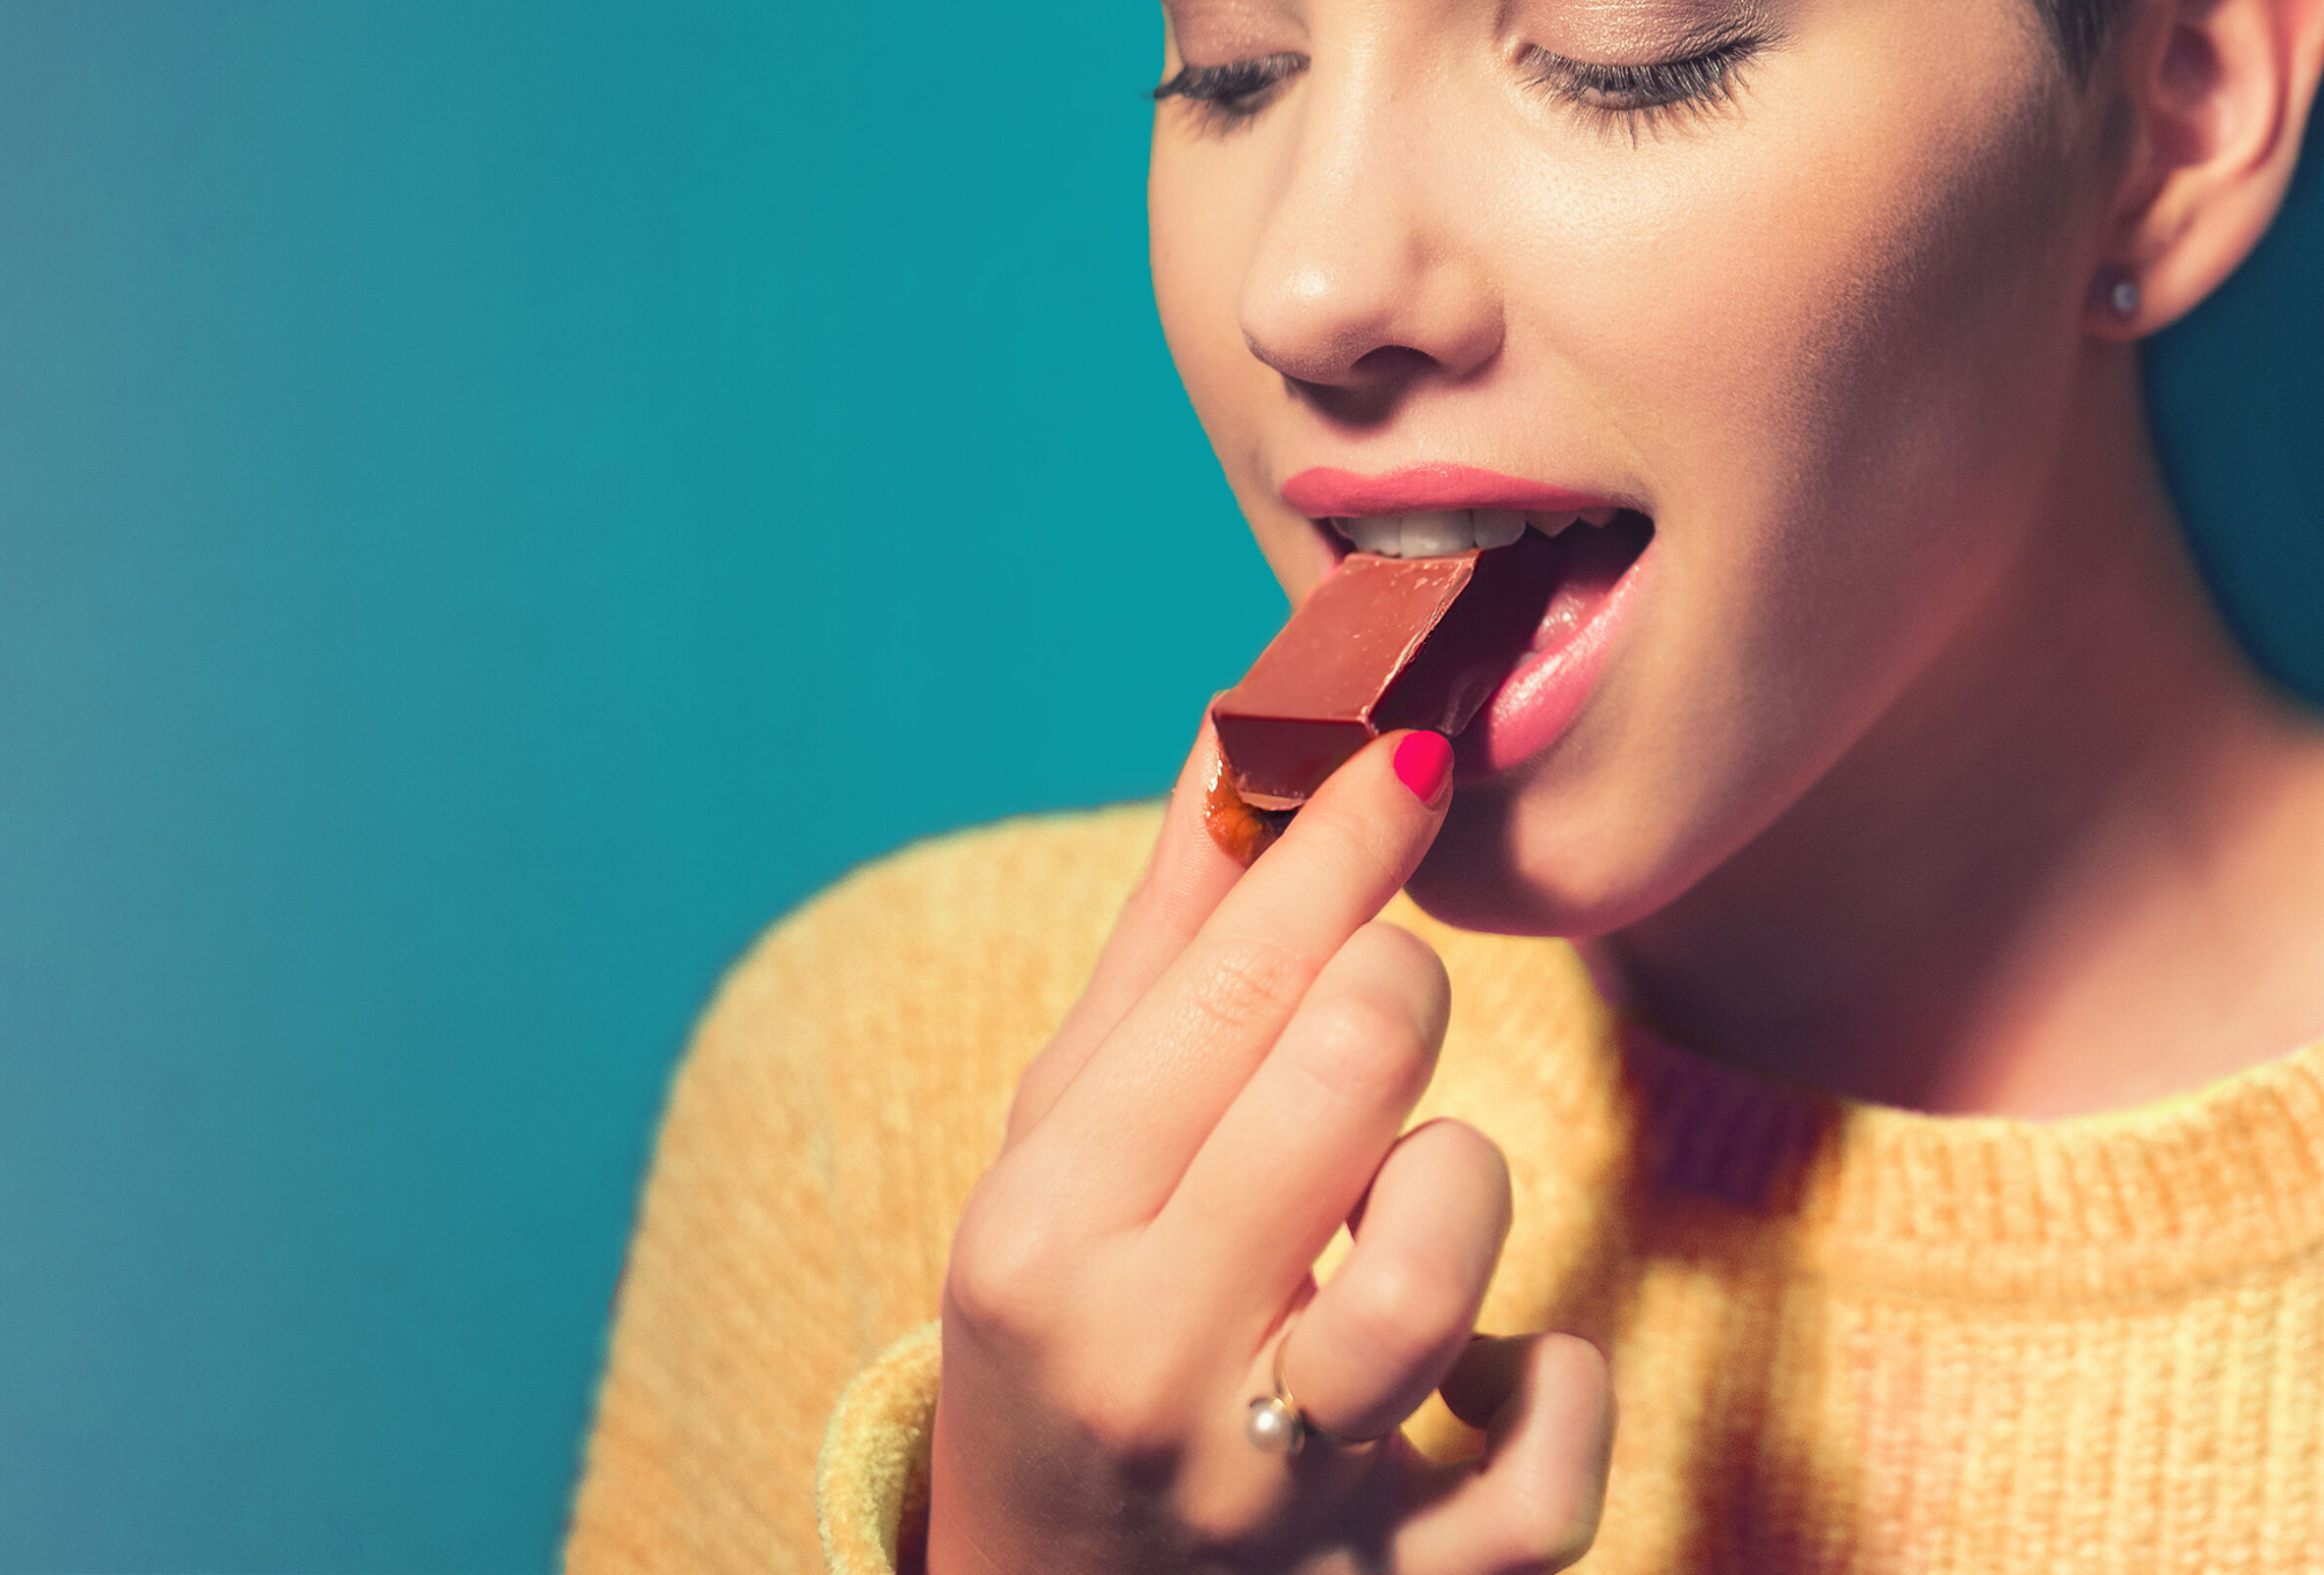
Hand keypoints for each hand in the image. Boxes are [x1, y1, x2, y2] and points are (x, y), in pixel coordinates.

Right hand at [928, 719, 1615, 1574]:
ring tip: (1387, 1205)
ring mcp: (1274, 1501)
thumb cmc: (1062, 1330)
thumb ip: (1169, 951)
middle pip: (1355, 1069)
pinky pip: (1551, 1470)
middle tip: (1372, 998)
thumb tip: (1245, 741)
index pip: (1235, 983)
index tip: (1413, 752)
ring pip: (1447, 1253)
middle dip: (1393, 989)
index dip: (1345, 841)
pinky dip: (1546, 1389)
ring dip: (1452, 1185)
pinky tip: (1477, 1370)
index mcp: (1042, 1239)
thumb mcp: (1062, 1146)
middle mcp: (1146, 1368)